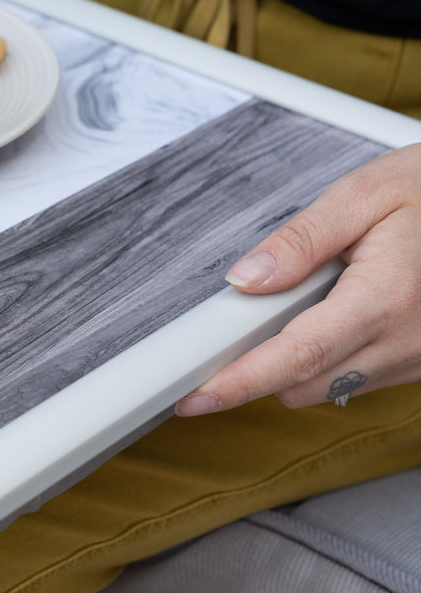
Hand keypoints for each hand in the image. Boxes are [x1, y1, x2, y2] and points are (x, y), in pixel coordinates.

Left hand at [175, 143, 420, 414]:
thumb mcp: (363, 195)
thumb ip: (299, 240)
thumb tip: (244, 279)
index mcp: (385, 298)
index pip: (295, 356)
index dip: (239, 381)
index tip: (194, 397)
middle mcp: (407, 342)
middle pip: (303, 383)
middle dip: (257, 368)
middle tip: (230, 328)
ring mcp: (419, 359)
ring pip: (328, 386)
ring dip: (295, 361)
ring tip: (304, 299)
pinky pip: (357, 378)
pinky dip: (328, 357)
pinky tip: (333, 313)